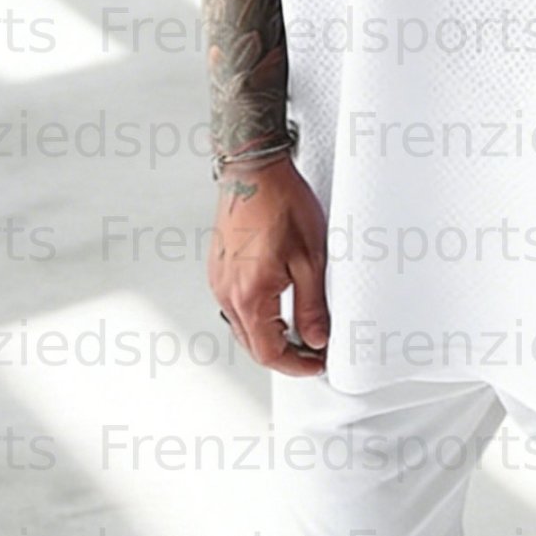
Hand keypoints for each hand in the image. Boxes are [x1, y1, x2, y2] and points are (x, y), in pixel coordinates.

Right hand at [209, 157, 329, 373]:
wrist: (254, 170)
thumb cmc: (280, 203)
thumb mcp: (311, 259)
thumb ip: (312, 306)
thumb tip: (317, 338)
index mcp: (249, 295)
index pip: (268, 352)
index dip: (296, 365)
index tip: (316, 363)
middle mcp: (226, 292)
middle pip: (252, 344)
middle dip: (284, 353)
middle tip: (313, 349)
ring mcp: (219, 280)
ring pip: (243, 326)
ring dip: (270, 335)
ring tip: (300, 328)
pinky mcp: (219, 268)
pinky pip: (236, 305)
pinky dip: (257, 315)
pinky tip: (277, 304)